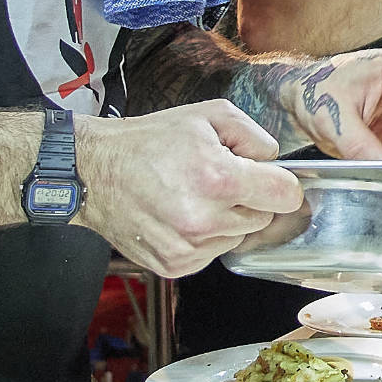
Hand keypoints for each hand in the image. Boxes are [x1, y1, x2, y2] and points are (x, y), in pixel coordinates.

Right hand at [75, 101, 303, 276]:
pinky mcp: (174, 265)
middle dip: (249, 200)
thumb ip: (254, 136)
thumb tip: (273, 163)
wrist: (95, 171)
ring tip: (193, 196)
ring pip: (237, 237)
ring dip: (226, 220)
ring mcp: (188, 247)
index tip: (266, 178)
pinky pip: (212, 253)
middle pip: (263, 218)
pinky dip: (204, 237)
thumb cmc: (151, 141)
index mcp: (219, 178)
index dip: (280, 183)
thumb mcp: (208, 116)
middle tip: (217, 180)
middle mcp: (205, 219)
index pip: (286, 196)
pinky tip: (180, 215)